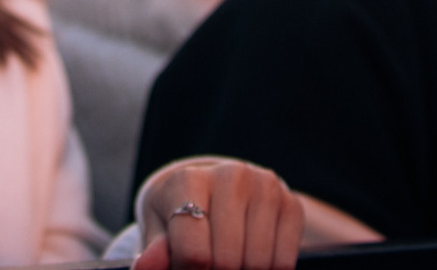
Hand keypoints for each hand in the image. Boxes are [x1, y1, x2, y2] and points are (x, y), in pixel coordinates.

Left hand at [133, 158, 303, 269]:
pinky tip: (250, 258)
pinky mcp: (291, 203)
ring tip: (226, 262)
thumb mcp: (159, 233)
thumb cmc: (178, 218)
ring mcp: (264, 186)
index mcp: (188, 180)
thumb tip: (145, 265)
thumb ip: (153, 252)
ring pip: (258, 264)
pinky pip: (283, 262)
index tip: (185, 267)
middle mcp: (230, 175)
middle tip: (208, 266)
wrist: (209, 191)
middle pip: (227, 261)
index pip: (193, 254)